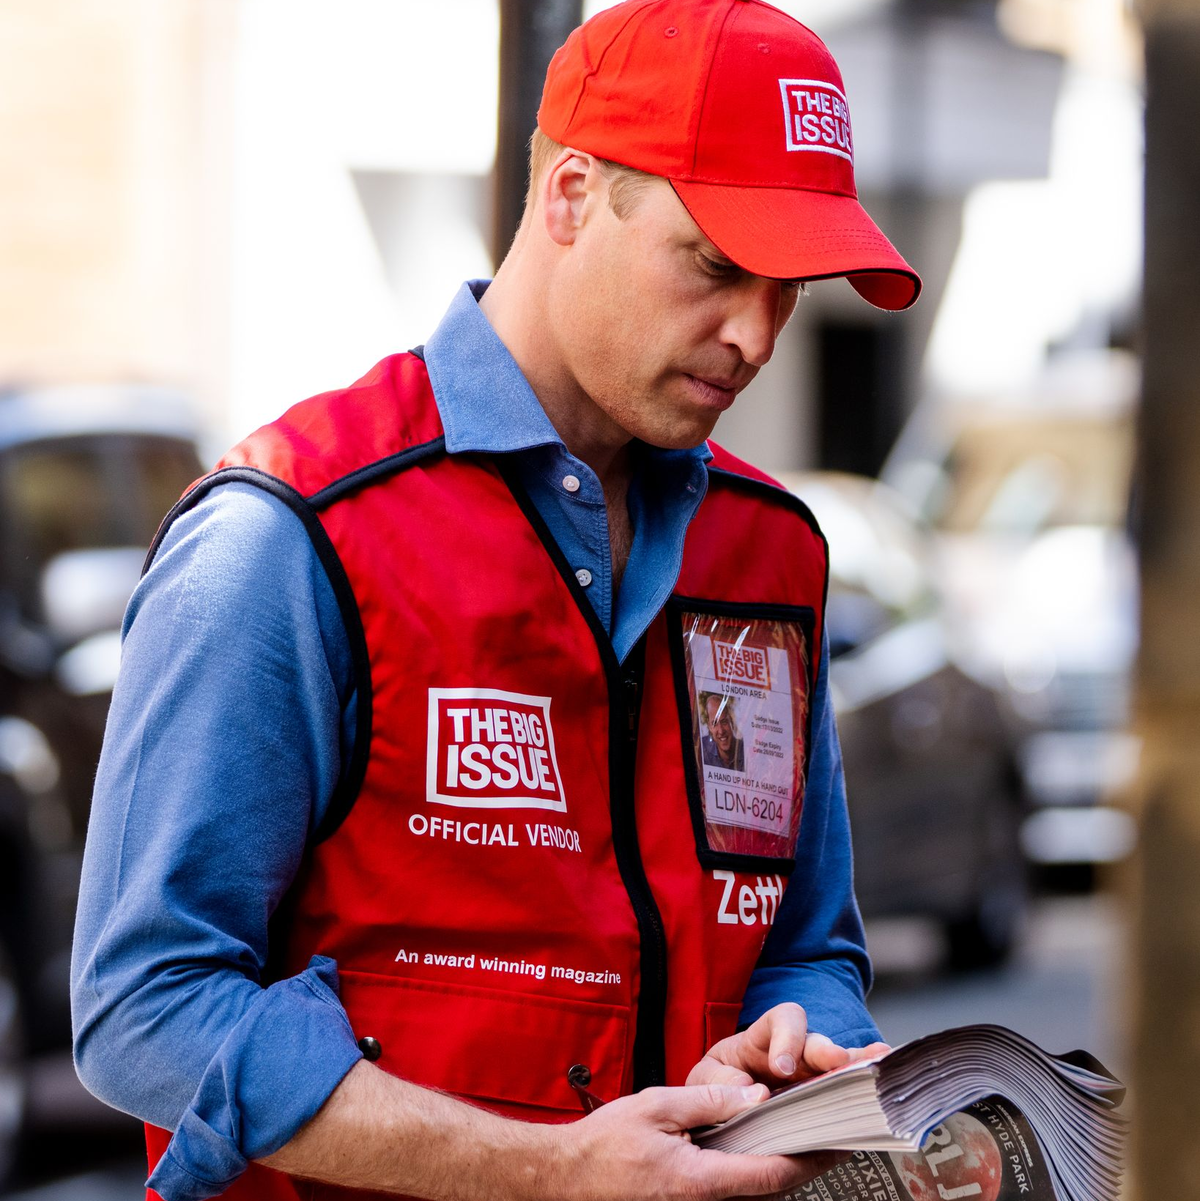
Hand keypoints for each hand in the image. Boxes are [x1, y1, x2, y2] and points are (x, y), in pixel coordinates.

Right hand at [548, 1082, 839, 1200]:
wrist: (565, 1178)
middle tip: (830, 1138)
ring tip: (802, 1139)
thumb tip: (756, 1095)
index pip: (771, 1173)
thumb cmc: (604, 1144)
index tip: (837, 1142)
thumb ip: (710, 1102)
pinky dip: (752, 1175)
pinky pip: (731, 1194)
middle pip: (769, 1190)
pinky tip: (758, 1153)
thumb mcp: (657, 1106)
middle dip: (802, 1164)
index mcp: (700, 1181)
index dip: (810, 1158)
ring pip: (752, 1195)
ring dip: (778, 1170)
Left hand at [686, 1002, 890, 1088]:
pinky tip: (885, 1075)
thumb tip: (750, 1093)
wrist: (719, 1109)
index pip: (782, 1020)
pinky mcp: (824, 1101)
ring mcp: (813, 1076)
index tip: (781, 1068)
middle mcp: (794, 1052)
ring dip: (855, 1066)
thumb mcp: (706, 1079)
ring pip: (838, 1065)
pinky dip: (864, 1085)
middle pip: (817, 1041)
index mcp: (762, 1040)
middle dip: (827, 1051)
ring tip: (878, 1064)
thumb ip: (719, 1082)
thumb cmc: (715, 1085)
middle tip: (837, 1062)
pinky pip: (846, 1090)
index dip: (787, 1038)